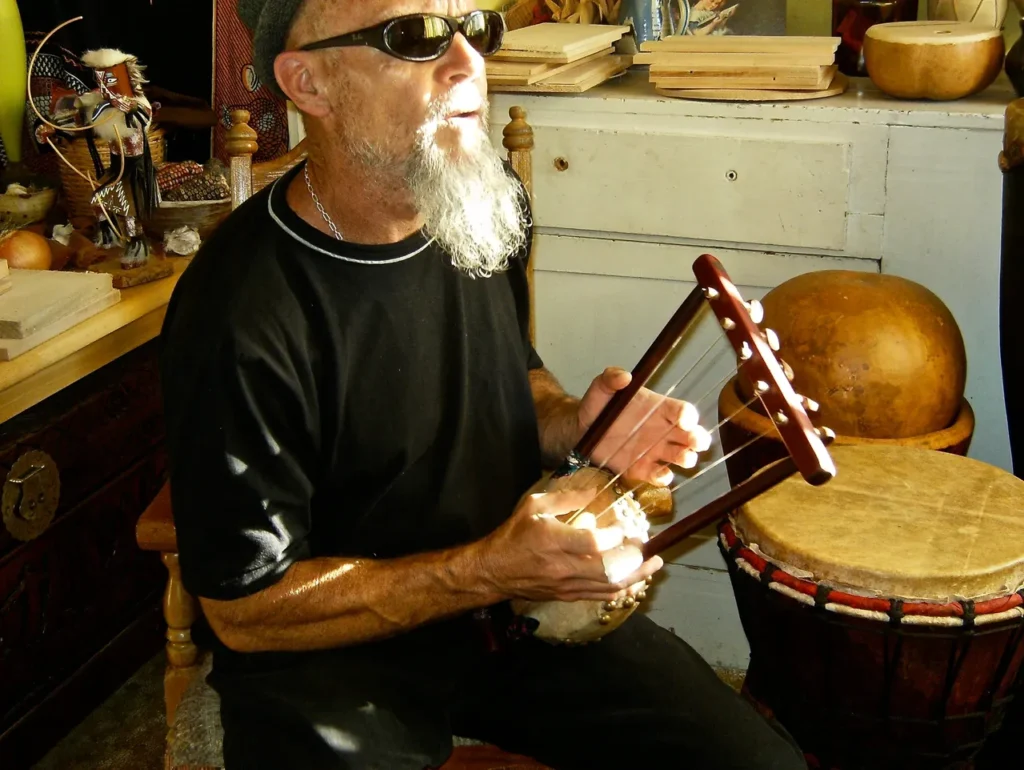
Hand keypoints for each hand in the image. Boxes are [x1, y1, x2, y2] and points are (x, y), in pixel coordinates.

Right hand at [477, 488, 662, 602]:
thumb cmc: (514, 534)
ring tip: (654, 564)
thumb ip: (566, 498)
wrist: (494, 571)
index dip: (616, 535)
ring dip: (637, 576)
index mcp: (553, 540)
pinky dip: (623, 589)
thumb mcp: (534, 506)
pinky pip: (602, 596)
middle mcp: (562, 566)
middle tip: (647, 544)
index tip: (626, 526)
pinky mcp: (568, 596)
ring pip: (610, 586)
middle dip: (634, 557)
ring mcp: (567, 585)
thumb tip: (595, 491)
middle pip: (609, 569)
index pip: (594, 543)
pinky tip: (636, 580)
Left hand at [577, 367, 711, 486]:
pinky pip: (659, 476)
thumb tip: (623, 376)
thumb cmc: (598, 406)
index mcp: (660, 409)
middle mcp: (664, 431)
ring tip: (683, 458)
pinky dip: (663, 477)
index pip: (682, 410)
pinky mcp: (642, 469)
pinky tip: (658, 474)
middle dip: (698, 439)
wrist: (582, 431)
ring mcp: (655, 452)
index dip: (688, 415)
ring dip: (686, 458)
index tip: (685, 420)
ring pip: (681, 457)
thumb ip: (610, 379)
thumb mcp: (601, 388)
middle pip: (692, 435)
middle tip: (695, 442)